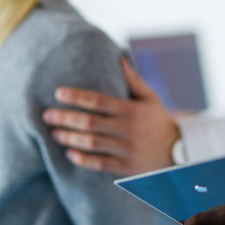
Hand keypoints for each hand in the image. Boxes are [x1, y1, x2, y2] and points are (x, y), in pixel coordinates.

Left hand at [43, 57, 179, 174]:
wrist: (178, 151)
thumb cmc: (159, 121)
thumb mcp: (150, 99)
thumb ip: (133, 81)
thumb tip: (119, 58)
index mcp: (131, 110)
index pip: (98, 101)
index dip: (76, 97)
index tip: (58, 93)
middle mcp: (127, 129)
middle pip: (90, 122)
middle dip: (65, 117)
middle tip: (46, 114)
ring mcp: (126, 149)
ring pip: (92, 143)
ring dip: (70, 138)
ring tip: (53, 133)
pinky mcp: (125, 166)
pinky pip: (100, 164)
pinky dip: (83, 159)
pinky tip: (70, 153)